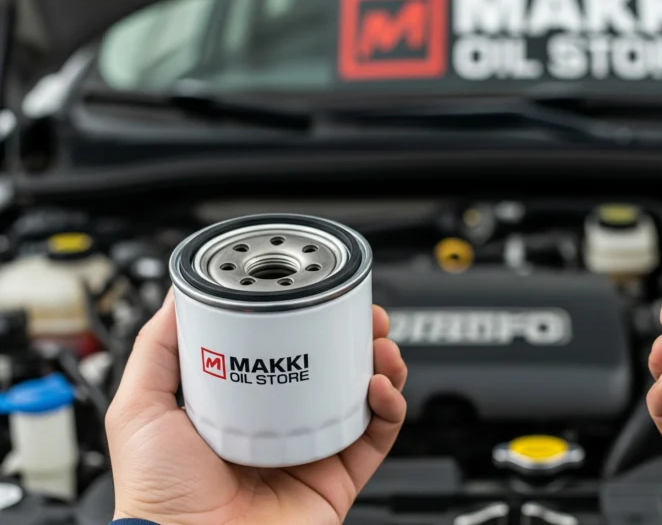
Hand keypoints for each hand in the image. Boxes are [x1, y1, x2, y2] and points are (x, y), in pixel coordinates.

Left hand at [105, 294, 406, 524]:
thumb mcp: (141, 406)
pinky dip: (391, 407)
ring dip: (381, 364)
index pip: (285, 352)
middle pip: (334, 369)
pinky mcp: (340, 478)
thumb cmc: (157, 494)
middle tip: (362, 315)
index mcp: (241, 407)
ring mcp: (313, 450)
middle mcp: (282, 426)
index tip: (320, 297)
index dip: (309, 321)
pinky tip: (380, 387)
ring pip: (365, 397)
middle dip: (355, 336)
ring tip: (379, 345)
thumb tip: (180, 296)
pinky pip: (378, 436)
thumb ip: (158, 349)